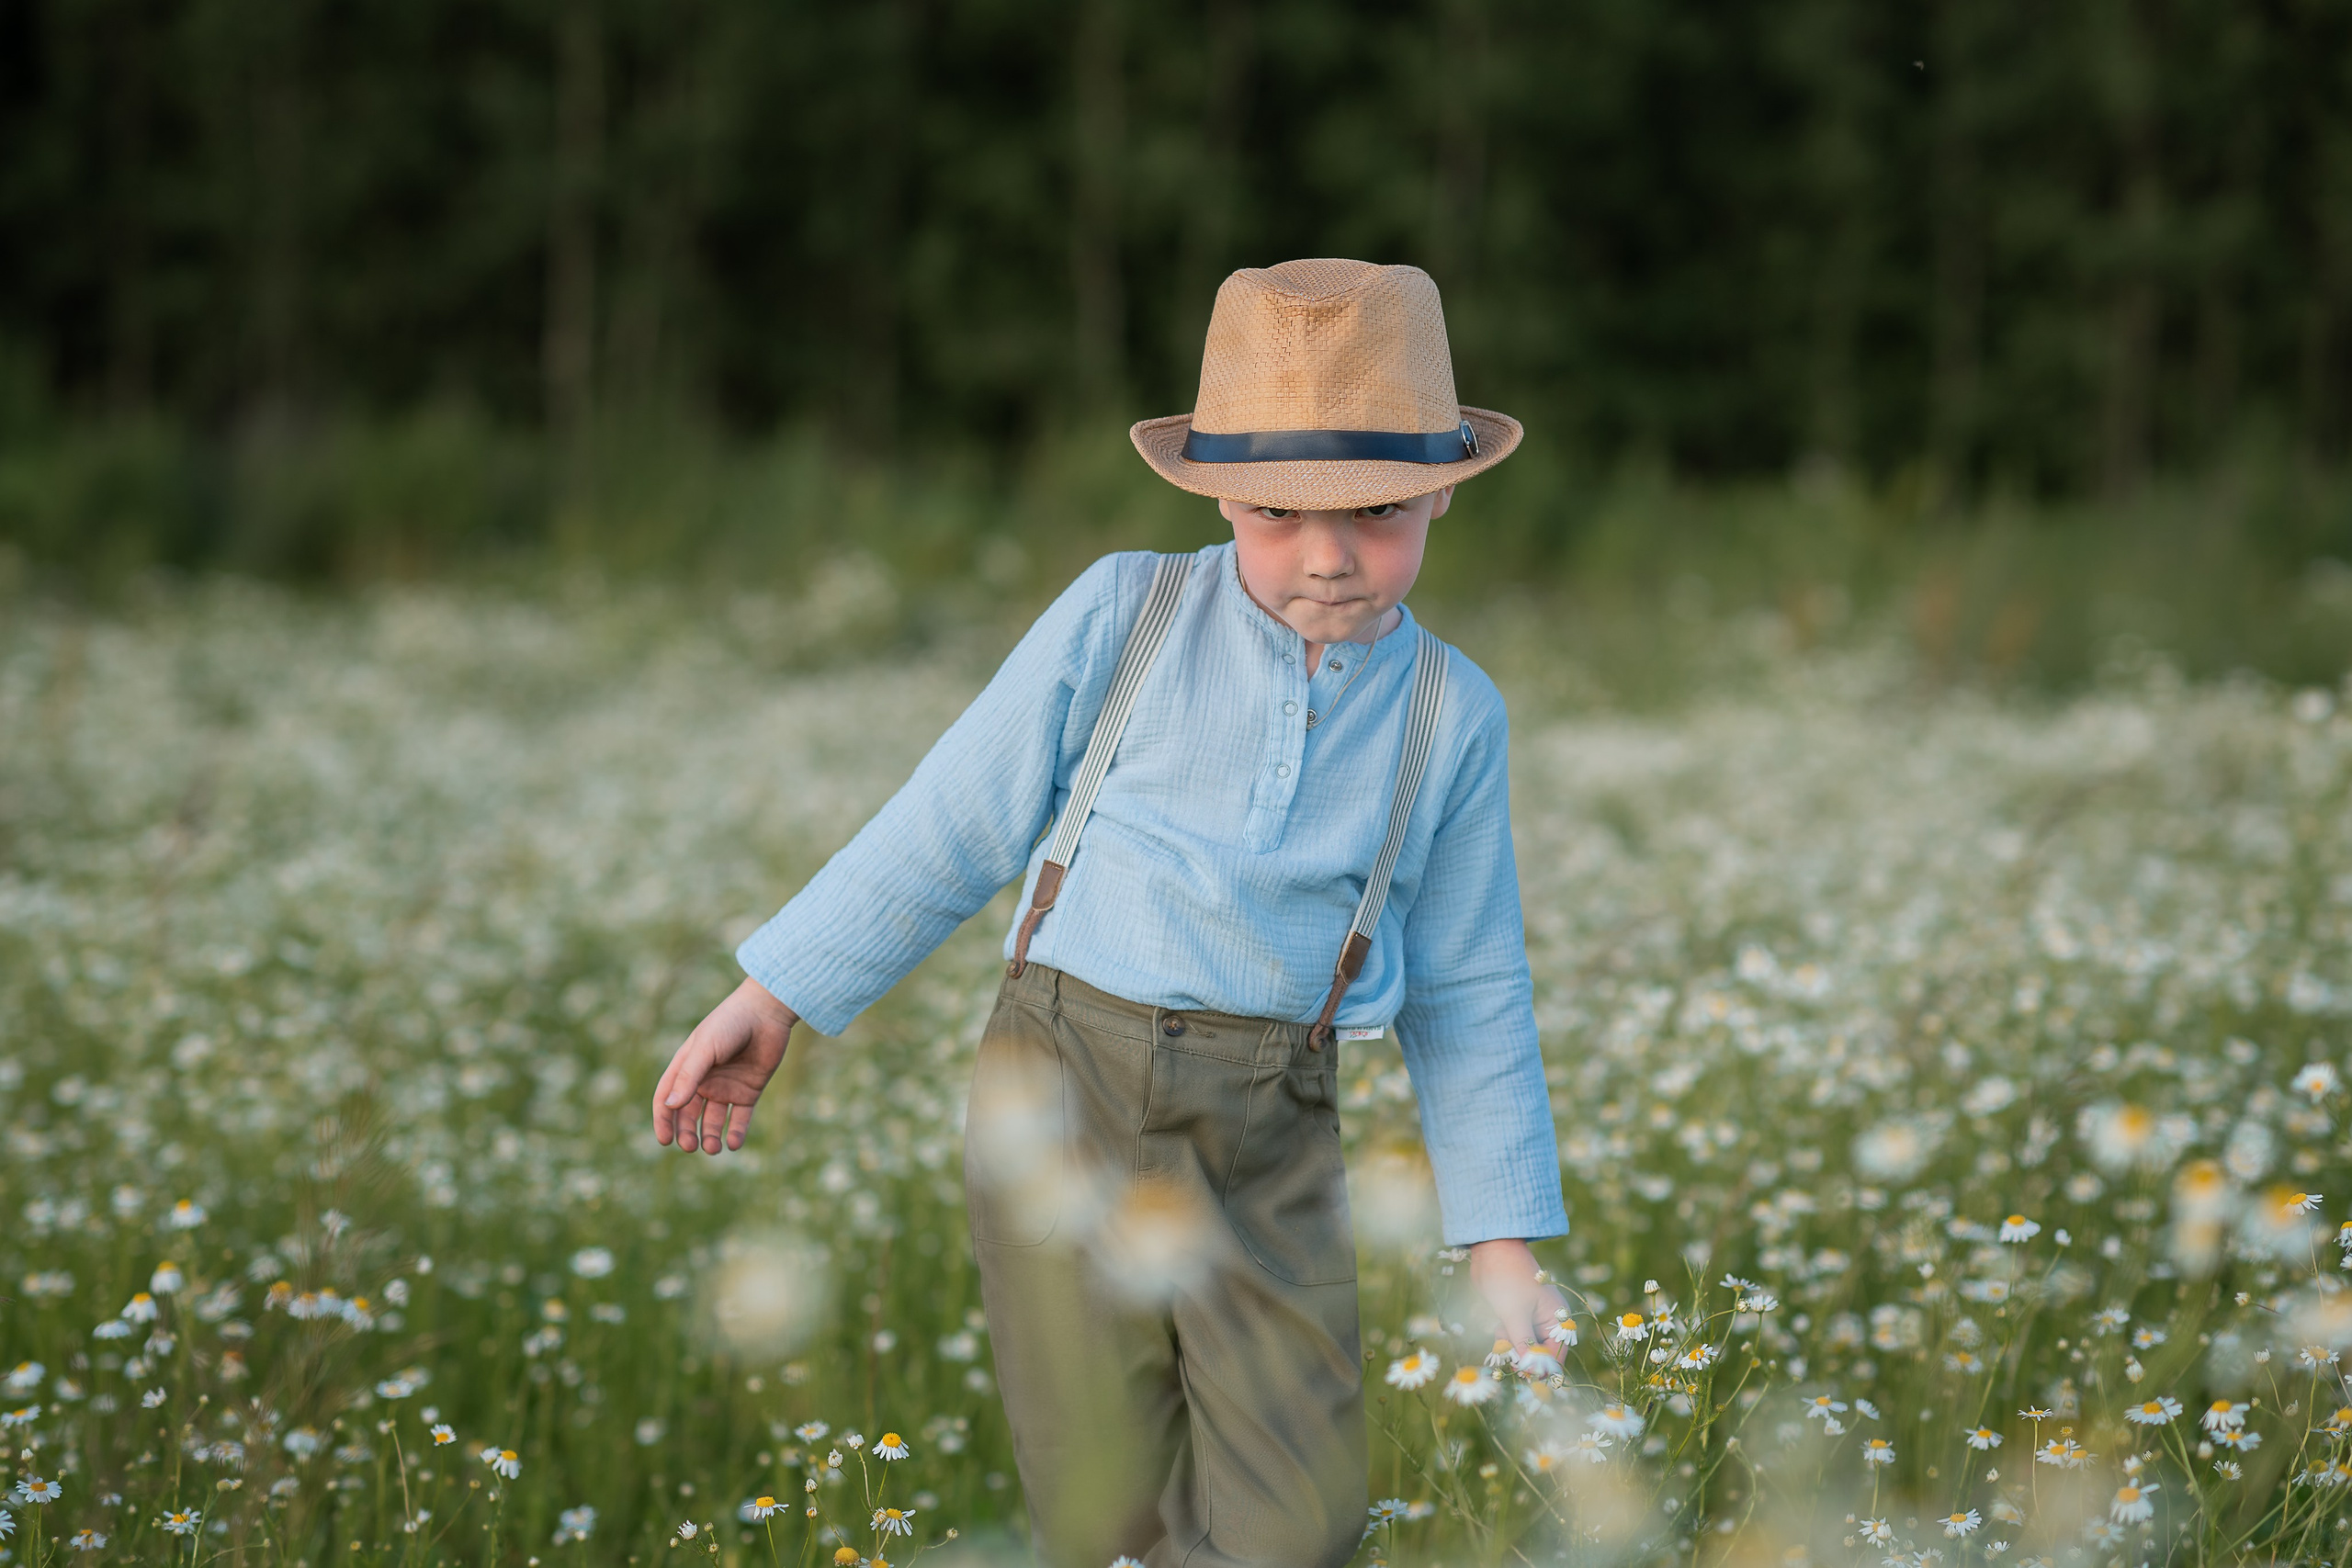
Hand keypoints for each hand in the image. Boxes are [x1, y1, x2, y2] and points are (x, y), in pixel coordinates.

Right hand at [652, 977, 797, 1154]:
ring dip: (710, 1136)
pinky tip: (733, 1144)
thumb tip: (670, 1106)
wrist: (767, 1013)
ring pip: (713, 1120)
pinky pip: (740, 1118)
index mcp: (686, 1067)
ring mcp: (727, 1086)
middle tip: (691, 1146)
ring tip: (713, 1148)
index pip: (667, 1099)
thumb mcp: (706, 1049)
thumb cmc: (730, 1024)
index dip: (663, 1120)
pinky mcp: (749, 1091)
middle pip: (689, 1114)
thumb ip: (689, 1077)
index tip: (665, 1140)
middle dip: (687, 1133)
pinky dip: (735, 1133)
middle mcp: (704, 1080)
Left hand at [1468, 1238, 1568, 1370]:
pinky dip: (1505, 1338)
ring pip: (1524, 1347)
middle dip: (1524, 1358)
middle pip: (1540, 1353)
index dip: (1543, 1368)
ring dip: (1511, 1348)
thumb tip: (1532, 1371)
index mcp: (1557, 1318)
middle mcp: (1547, 1320)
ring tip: (1501, 1334)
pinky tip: (1497, 1329)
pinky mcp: (1515, 1316)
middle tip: (1509, 1359)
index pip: (1556, 1353)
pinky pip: (1513, 1337)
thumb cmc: (1508, 1279)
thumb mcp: (1515, 1314)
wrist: (1491, 1251)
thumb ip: (1524, 1344)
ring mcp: (1531, 1318)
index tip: (1527, 1378)